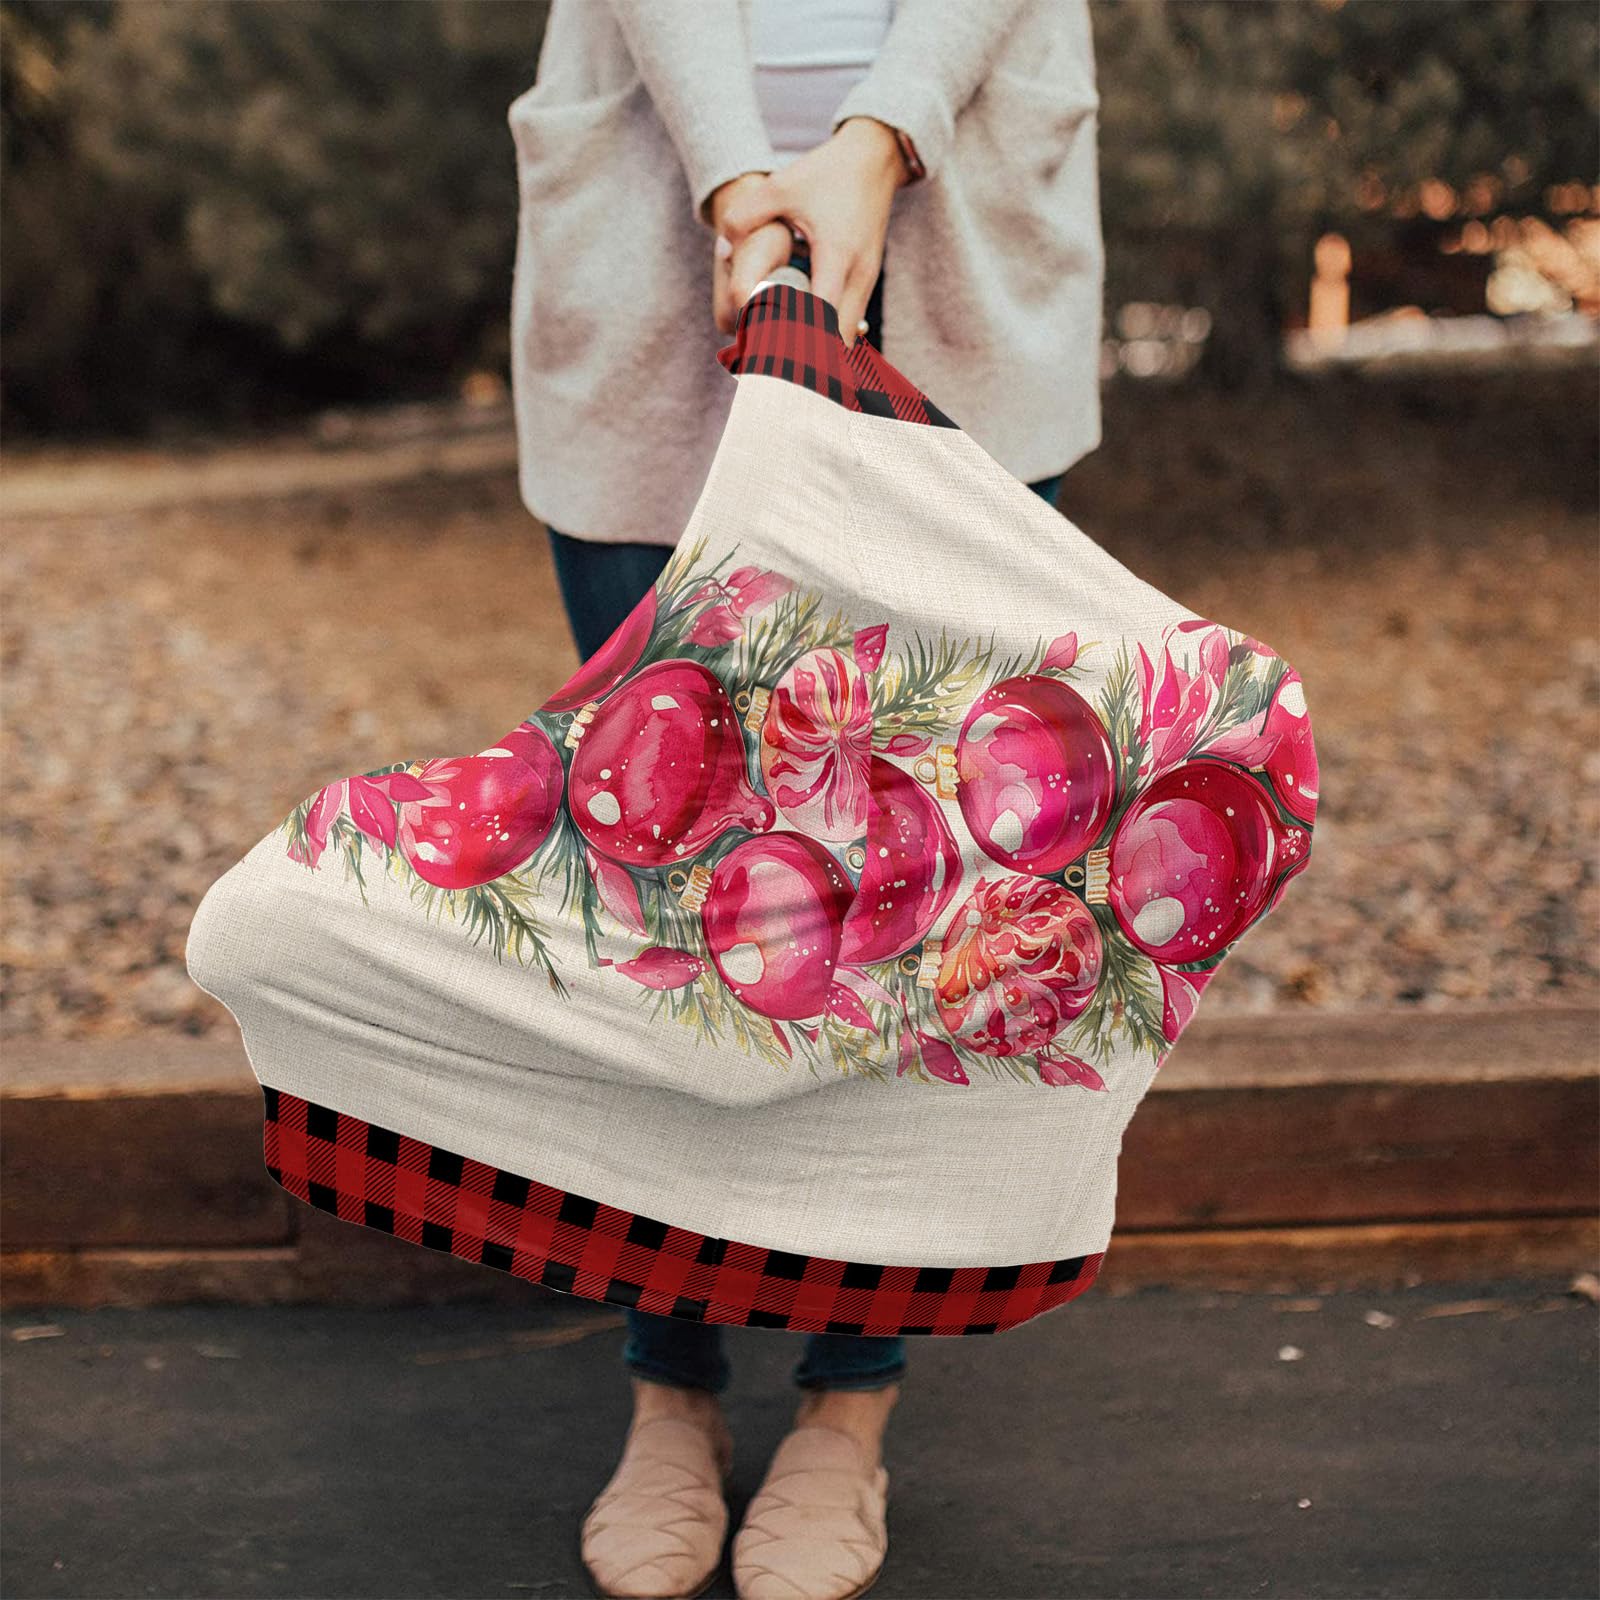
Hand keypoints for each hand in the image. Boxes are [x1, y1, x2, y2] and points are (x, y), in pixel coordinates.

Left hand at [715, 119, 906, 345]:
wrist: (874, 158)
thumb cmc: (827, 173)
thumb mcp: (781, 187)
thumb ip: (745, 216)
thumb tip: (722, 250)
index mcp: (837, 256)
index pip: (821, 319)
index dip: (797, 342)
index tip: (771, 356)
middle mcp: (858, 275)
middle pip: (839, 342)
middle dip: (810, 358)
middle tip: (773, 366)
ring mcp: (867, 281)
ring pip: (847, 336)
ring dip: (820, 349)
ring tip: (784, 356)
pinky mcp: (867, 280)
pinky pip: (849, 322)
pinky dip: (829, 335)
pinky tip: (803, 338)